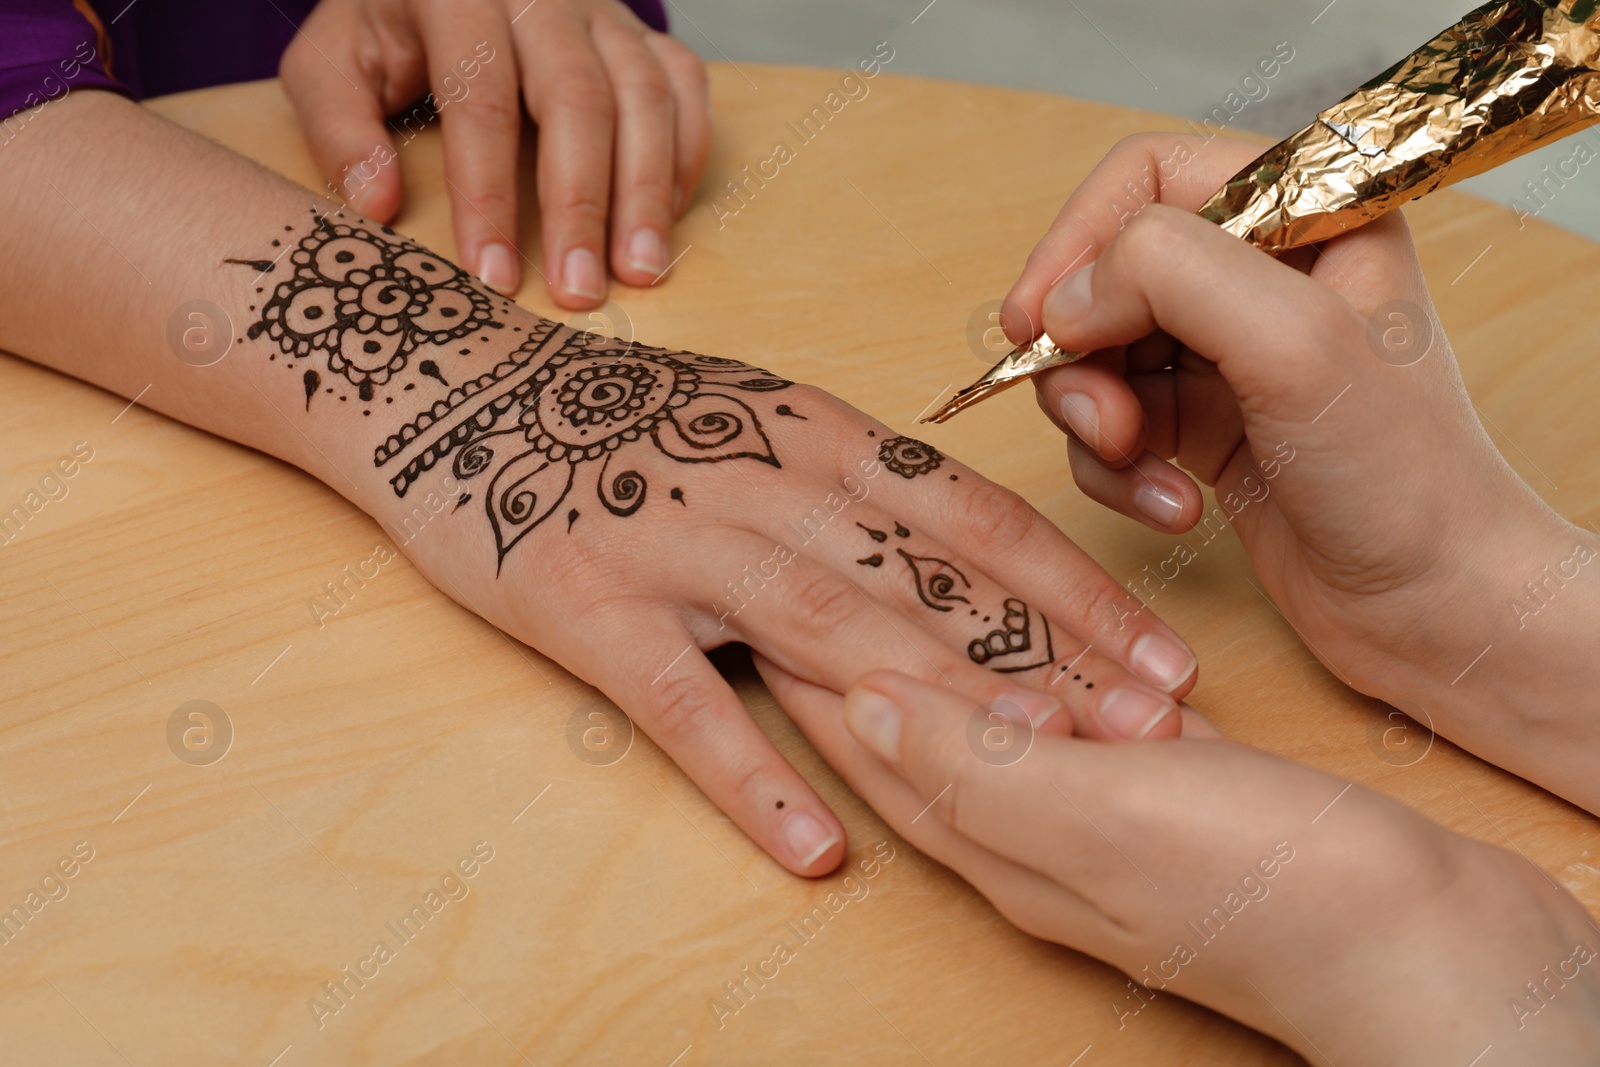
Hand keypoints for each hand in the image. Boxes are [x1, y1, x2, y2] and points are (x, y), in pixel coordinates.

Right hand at [244, 210, 1207, 878]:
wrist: (456, 389)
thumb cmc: (629, 418)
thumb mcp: (758, 419)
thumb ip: (859, 486)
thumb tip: (979, 561)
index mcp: (819, 435)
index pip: (976, 518)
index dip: (1079, 591)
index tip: (1168, 658)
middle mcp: (766, 484)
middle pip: (927, 579)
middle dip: (1049, 657)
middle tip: (1153, 730)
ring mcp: (678, 545)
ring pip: (827, 629)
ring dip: (937, 702)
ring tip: (1032, 772)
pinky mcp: (590, 606)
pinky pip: (682, 701)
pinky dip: (750, 773)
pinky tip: (816, 847)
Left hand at [280, 0, 709, 305]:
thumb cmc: (387, 27)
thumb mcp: (333, 60)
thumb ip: (339, 124)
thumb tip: (378, 205)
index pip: (481, 100)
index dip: (489, 195)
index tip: (493, 277)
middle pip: (578, 100)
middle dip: (581, 204)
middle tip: (579, 291)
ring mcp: (602, 10)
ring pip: (644, 95)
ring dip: (647, 191)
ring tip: (640, 271)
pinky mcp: (641, 31)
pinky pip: (684, 84)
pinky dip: (684, 152)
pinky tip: (667, 218)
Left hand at [757, 667, 1599, 1063]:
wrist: (1419, 942)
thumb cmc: (1260, 886)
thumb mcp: (1095, 816)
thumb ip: (974, 766)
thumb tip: (863, 706)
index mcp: (1000, 842)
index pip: (878, 749)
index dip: (822, 675)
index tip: (776, 602)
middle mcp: (1037, 841)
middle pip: (928, 739)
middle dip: (877, 658)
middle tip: (834, 576)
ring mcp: (1106, 826)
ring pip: (1004, 731)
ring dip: (961, 665)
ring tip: (917, 595)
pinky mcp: (1170, 807)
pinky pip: (1084, 735)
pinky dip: (1057, 684)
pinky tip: (1054, 655)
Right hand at [1000, 133, 1599, 810]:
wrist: (1434, 606)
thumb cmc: (1403, 475)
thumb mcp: (1293, 345)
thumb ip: (1173, 277)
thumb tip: (1064, 298)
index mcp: (1307, 214)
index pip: (1148, 176)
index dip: (1079, 239)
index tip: (1036, 320)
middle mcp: (1261, 272)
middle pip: (1105, 270)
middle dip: (1082, 351)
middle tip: (1098, 420)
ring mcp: (1226, 351)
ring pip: (1095, 353)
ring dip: (1093, 417)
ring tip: (1135, 464)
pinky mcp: (1201, 424)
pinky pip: (1110, 424)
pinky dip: (1117, 470)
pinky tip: (1171, 506)